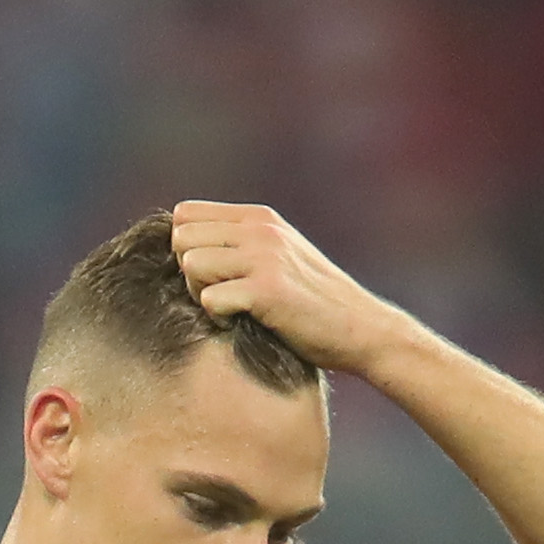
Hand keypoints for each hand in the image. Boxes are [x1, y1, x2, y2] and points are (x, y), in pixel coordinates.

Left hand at [166, 199, 412, 375]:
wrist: (361, 329)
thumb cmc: (314, 301)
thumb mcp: (280, 255)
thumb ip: (241, 242)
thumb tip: (182, 243)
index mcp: (259, 218)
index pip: (185, 214)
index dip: (186, 246)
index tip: (209, 272)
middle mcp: (260, 230)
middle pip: (181, 238)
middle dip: (188, 272)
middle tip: (216, 293)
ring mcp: (265, 258)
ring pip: (191, 265)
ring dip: (200, 294)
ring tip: (229, 308)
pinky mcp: (268, 291)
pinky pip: (210, 300)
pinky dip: (218, 319)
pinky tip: (241, 323)